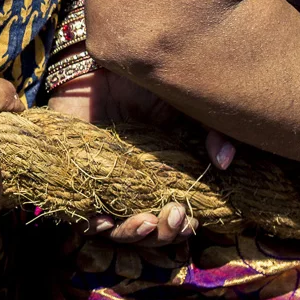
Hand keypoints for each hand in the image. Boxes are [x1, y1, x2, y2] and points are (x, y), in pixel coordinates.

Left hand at [48, 66, 230, 243]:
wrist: (100, 65)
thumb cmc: (145, 87)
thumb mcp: (184, 108)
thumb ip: (211, 132)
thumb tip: (224, 163)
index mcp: (160, 180)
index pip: (172, 220)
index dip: (183, 229)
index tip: (193, 221)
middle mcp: (132, 190)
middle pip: (147, 233)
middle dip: (164, 234)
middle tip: (175, 216)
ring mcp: (103, 187)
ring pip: (116, 231)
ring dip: (134, 234)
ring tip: (147, 221)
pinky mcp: (75, 180)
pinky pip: (81, 214)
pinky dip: (94, 224)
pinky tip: (105, 221)